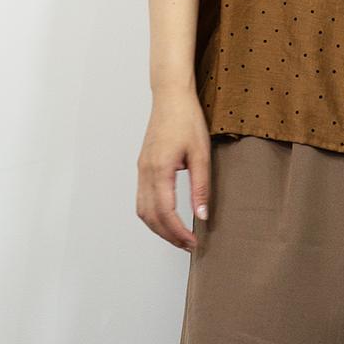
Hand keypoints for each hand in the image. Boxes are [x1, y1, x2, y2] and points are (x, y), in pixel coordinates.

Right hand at [136, 89, 210, 251]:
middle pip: (151, 217)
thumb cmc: (187, 120)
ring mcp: (141, 170)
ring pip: (142, 211)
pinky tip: (167, 219)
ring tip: (178, 237)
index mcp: (159, 170)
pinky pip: (141, 199)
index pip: (166, 213)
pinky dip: (152, 215)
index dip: (179, 232)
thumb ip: (201, 187)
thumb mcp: (201, 154)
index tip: (194, 243)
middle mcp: (145, 172)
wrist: (171, 97)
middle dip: (169, 236)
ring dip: (158, 228)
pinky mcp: (142, 167)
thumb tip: (203, 215)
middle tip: (188, 246)